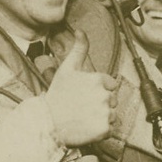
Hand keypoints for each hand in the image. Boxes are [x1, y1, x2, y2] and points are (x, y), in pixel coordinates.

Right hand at [45, 30, 117, 146]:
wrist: (48, 123)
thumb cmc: (57, 95)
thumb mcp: (67, 69)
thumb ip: (79, 49)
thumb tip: (81, 30)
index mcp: (98, 79)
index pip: (110, 84)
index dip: (99, 90)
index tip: (85, 96)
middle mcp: (104, 95)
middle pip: (112, 99)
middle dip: (101, 103)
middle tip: (83, 108)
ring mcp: (105, 112)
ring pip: (113, 114)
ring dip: (102, 117)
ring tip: (85, 117)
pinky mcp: (105, 129)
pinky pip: (111, 129)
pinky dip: (102, 130)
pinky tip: (88, 127)